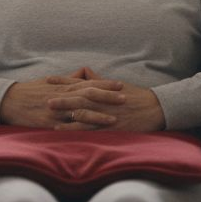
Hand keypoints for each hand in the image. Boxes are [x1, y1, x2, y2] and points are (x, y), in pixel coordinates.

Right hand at [0, 67, 125, 128]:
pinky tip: (90, 134)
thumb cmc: (28, 91)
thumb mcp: (49, 82)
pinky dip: (79, 129)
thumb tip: (83, 73)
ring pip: (80, 111)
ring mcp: (55, 110)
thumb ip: (68, 79)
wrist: (7, 101)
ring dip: (98, 115)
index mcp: (62, 86)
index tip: (120, 85)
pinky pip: (66, 127)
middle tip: (125, 98)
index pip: (88, 84)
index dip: (105, 85)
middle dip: (107, 97)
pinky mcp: (48, 123)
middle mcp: (61, 97)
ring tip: (114, 118)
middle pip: (88, 96)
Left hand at [47, 67, 165, 132]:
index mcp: (103, 90)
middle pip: (78, 97)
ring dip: (66, 113)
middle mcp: (103, 101)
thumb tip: (85, 72)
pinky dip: (77, 129)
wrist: (155, 109)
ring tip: (50, 113)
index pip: (79, 84)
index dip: (63, 82)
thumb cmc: (137, 96)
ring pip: (82, 113)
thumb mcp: (117, 85)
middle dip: (61, 98)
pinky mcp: (111, 127)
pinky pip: (91, 128)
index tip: (48, 80)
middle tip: (44, 98)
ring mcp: (106, 114)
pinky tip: (65, 130)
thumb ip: (99, 81)